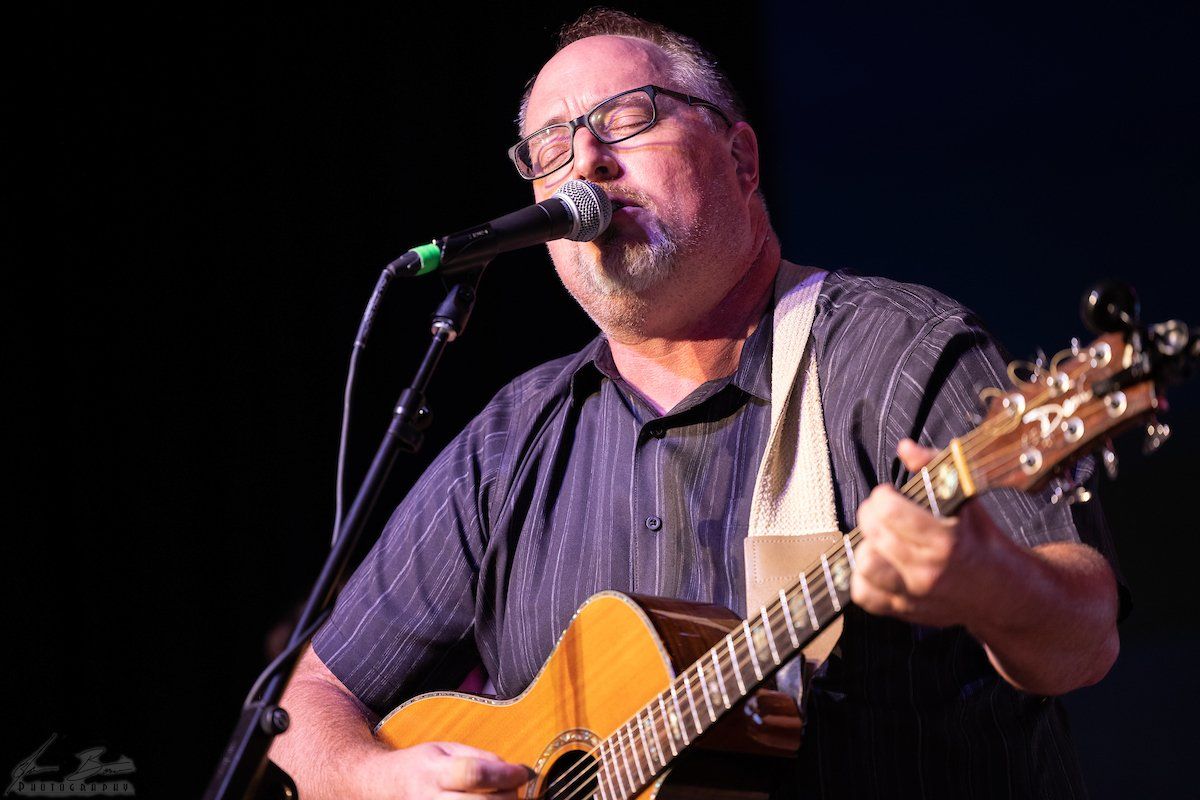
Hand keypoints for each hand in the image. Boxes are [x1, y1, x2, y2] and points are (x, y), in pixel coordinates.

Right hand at [356, 741, 532, 799]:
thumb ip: (478, 757)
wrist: (383, 788)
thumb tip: (510, 770)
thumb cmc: (419, 766)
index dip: (504, 774)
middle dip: (507, 796)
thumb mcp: (445, 749)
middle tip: (515, 787)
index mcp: (433, 772)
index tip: (523, 771)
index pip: (473, 774)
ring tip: (503, 797)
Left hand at [850, 439, 1010, 628]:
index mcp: (946, 541)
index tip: (889, 493)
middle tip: (880, 511)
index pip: (889, 511)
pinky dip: (862, 578)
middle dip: (871, 514)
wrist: (1004, 593)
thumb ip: (935, 467)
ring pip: (865, 565)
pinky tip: (877, 562)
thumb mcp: (968, 500)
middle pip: (873, 534)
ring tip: (879, 538)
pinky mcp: (905, 611)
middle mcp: (928, 571)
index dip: (883, 495)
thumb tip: (905, 447)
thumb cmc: (983, 542)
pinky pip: (865, 596)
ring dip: (866, 546)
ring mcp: (915, 595)